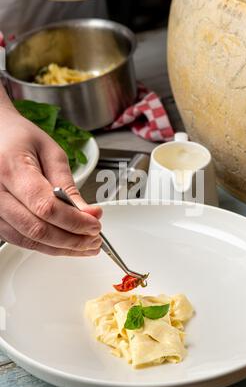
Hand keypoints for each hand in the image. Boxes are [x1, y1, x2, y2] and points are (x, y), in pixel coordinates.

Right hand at [0, 104, 101, 255]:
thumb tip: (88, 214)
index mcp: (10, 168)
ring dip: (62, 248)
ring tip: (86, 244)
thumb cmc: (20, 138)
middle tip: (95, 239)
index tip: (95, 225)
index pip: (46, 207)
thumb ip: (69, 185)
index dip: (74, 222)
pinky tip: (66, 243)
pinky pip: (21, 240)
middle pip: (37, 229)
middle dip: (72, 239)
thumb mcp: (51, 152)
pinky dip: (47, 246)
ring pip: (29, 240)